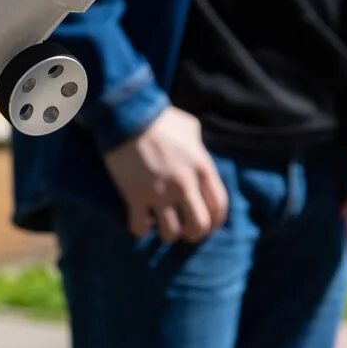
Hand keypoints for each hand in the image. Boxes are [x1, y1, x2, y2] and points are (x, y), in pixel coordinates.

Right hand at [102, 107, 228, 241]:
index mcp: (201, 167)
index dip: (216, 221)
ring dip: (168, 233)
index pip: (219, 205)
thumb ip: (199, 147)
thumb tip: (199, 157)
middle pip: (199, 225)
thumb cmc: (160, 118)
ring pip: (171, 232)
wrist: (127, 114)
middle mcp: (184, 183)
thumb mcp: (189, 128)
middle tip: (186, 230)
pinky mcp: (134, 196)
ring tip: (163, 225)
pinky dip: (142, 229)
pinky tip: (142, 220)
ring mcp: (159, 192)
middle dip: (195, 233)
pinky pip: (140, 227)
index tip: (209, 224)